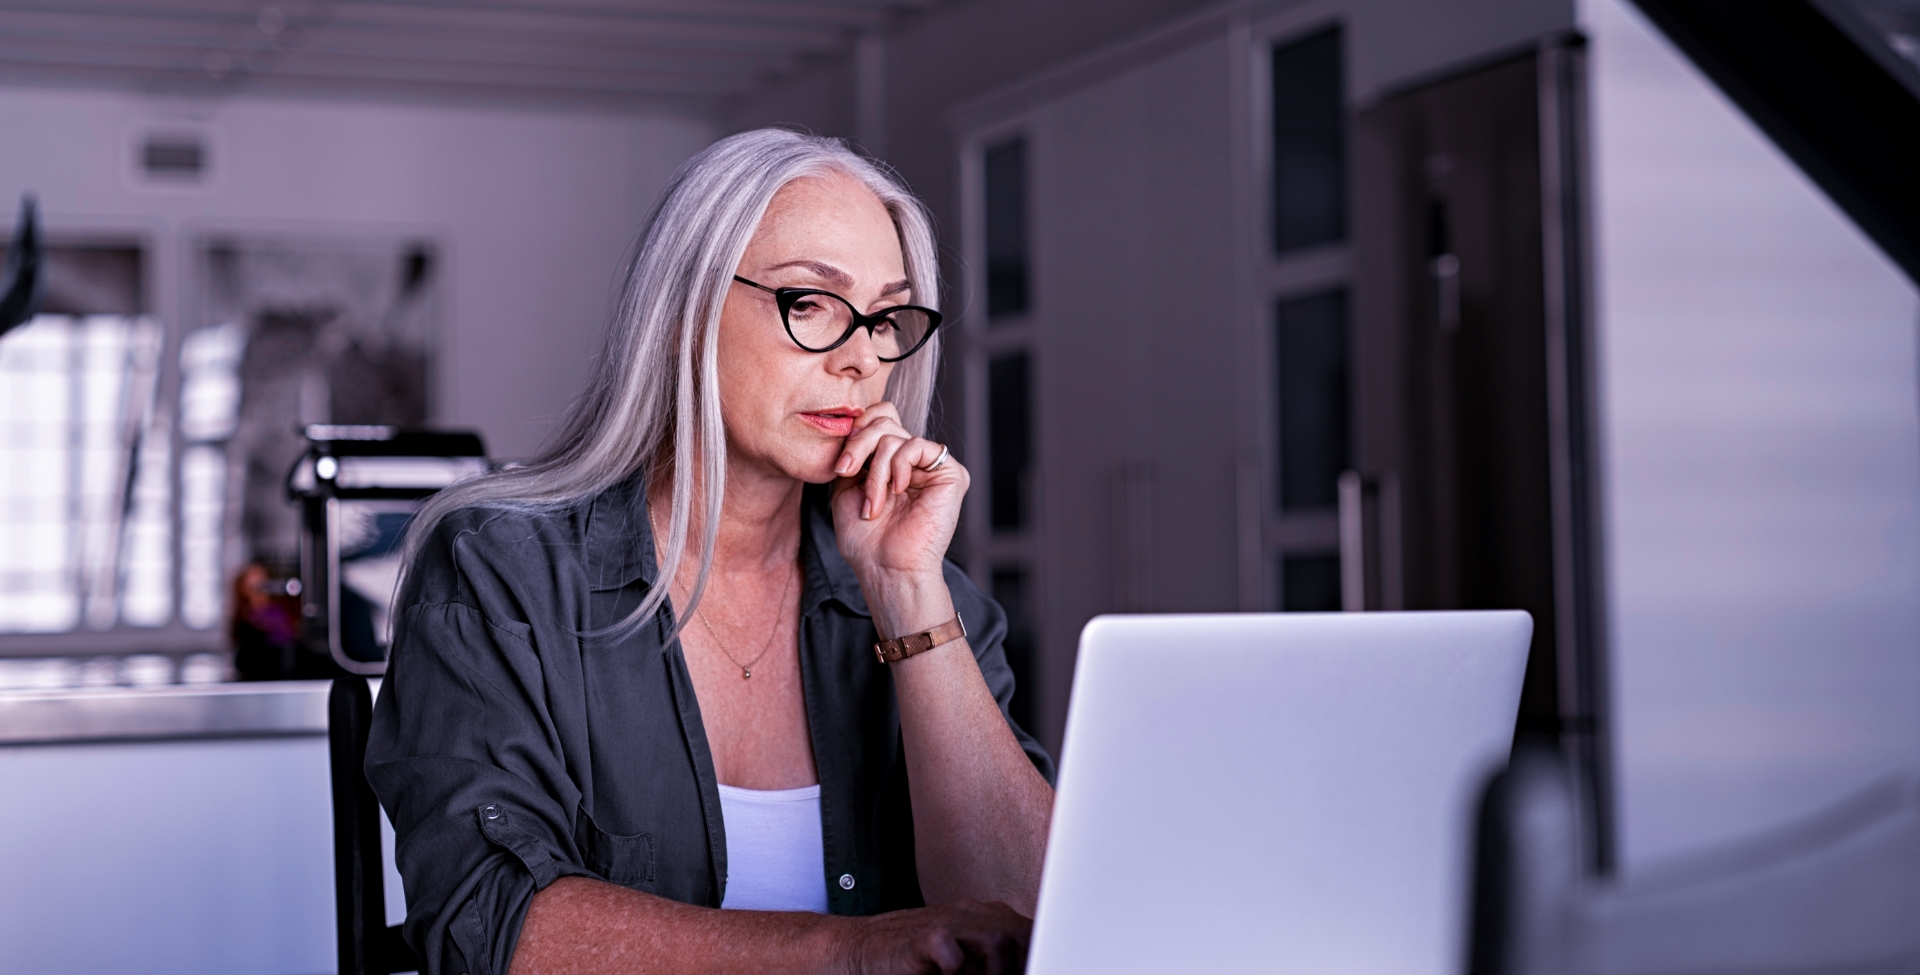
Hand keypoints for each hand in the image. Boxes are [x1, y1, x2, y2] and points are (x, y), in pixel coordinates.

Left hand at [829, 403, 966, 586]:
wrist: (886, 567)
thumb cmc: (865, 537)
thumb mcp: (846, 485)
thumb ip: (854, 450)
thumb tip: (858, 420)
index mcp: (892, 461)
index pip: (879, 417)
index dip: (858, 429)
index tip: (841, 464)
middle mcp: (914, 460)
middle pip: (884, 420)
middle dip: (858, 446)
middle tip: (845, 472)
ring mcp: (932, 466)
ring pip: (895, 436)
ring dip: (875, 471)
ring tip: (873, 503)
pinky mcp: (951, 473)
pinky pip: (917, 446)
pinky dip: (898, 467)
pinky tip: (898, 491)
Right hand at [834, 900, 1030, 974]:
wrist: (862, 951)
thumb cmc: (917, 963)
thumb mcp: (965, 965)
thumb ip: (994, 965)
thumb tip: (1029, 968)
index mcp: (986, 918)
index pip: (1030, 932)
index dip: (1036, 956)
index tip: (1036, 968)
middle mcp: (971, 915)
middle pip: (1022, 933)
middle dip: (1020, 965)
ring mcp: (947, 922)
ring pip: (998, 940)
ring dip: (995, 972)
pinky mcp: (923, 937)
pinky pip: (951, 952)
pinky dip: (955, 970)